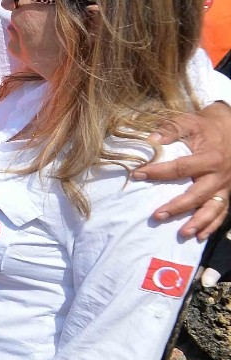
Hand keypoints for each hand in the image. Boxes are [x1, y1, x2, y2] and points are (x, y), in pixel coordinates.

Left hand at [136, 104, 230, 239]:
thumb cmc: (206, 127)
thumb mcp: (190, 122)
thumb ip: (171, 129)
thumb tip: (150, 140)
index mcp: (210, 157)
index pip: (181, 168)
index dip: (158, 172)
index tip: (137, 175)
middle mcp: (220, 175)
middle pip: (197, 195)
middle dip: (177, 207)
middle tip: (157, 216)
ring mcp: (225, 186)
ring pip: (213, 208)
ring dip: (198, 223)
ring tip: (182, 234)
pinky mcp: (227, 192)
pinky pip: (222, 212)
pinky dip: (212, 225)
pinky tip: (200, 236)